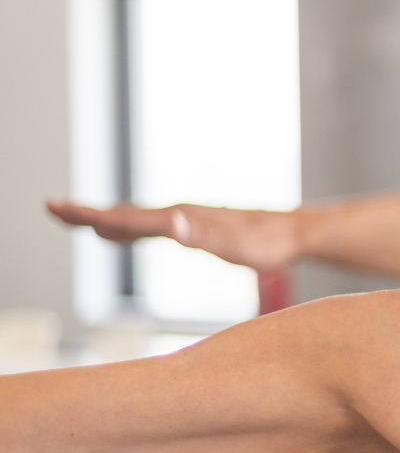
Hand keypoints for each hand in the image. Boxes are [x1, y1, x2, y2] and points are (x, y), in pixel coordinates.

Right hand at [46, 200, 299, 270]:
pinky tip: (119, 233)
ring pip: (135, 218)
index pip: (127, 217)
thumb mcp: (234, 245)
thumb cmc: (266, 243)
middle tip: (52, 208)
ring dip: (103, 218)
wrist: (293, 232)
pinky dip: (126, 227)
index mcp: (181, 218)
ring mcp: (186, 218)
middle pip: (124, 213)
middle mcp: (179, 213)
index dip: (91, 214)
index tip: (58, 207)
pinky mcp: (194, 226)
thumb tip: (171, 224)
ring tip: (75, 219)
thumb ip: (201, 235)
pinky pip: (150, 226)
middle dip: (87, 212)